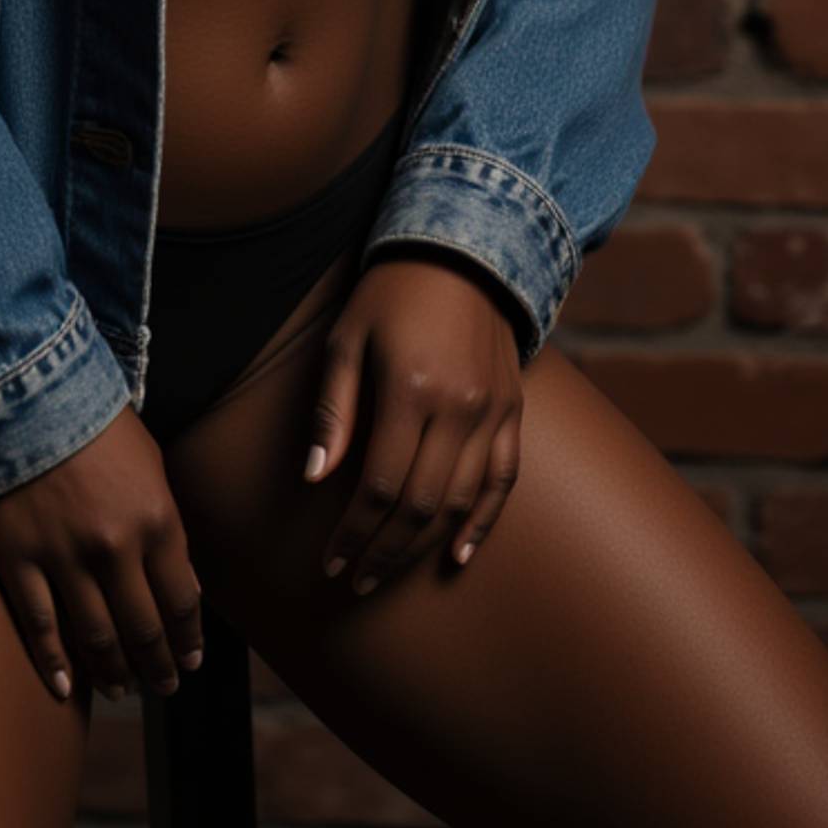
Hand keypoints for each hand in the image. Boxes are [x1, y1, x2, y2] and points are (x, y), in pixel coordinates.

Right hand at [0, 402, 206, 703]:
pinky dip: (54, 663)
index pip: (181, 601)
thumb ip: (166, 526)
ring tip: (122, 690)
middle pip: (143, 629)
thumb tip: (178, 585)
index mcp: (157, 520)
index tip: (190, 660)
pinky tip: (66, 687)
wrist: (28, 393)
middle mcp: (116, 548)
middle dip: (157, 666)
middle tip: (163, 686)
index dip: (188, 639)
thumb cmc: (96, 423)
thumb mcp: (151, 465)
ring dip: (114, 673)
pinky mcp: (19, 561)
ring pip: (96, 638)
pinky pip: (40, 626)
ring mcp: (65, 559)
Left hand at [303, 248, 524, 593]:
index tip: (331, 563)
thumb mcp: (347, 338)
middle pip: (420, 505)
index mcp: (410, 391)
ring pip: (460, 500)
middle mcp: (457, 409)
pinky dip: (483, 521)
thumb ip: (333, 410)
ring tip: (390, 567)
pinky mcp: (514, 409)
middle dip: (384, 550)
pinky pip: (504, 479)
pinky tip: (458, 553)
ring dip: (424, 545)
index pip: (378, 487)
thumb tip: (314, 479)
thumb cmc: (391, 292)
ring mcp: (492, 411)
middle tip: (356, 579)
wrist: (464, 248)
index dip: (353, 533)